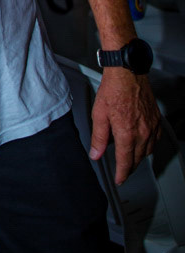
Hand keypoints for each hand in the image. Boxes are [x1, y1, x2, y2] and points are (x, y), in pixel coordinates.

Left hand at [89, 70, 160, 184]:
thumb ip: (98, 137)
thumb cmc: (113, 89)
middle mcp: (142, 132)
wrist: (127, 73)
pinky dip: (148, 146)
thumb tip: (96, 153)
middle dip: (129, 167)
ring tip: (129, 158)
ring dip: (138, 157)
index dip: (121, 174)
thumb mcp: (99, 115)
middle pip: (137, 159)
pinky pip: (155, 140)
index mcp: (126, 133)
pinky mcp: (156, 120)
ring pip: (147, 151)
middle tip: (122, 171)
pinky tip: (141, 144)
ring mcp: (151, 126)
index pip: (125, 161)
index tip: (119, 179)